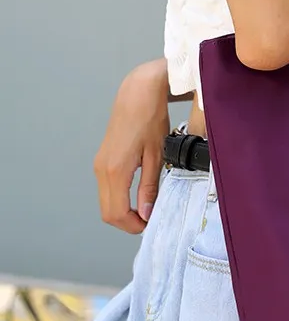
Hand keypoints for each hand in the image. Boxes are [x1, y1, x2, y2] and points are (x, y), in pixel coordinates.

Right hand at [94, 60, 170, 233]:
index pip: (117, 213)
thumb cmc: (150, 120)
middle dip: (128, 222)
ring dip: (124, 211)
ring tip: (148, 208)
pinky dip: (120, 199)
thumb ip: (150, 187)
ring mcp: (99, 165)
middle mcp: (102, 170)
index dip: (134, 225)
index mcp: (115, 170)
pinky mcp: (102, 160)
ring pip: (106, 202)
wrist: (137, 95)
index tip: (151, 225)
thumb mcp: (157, 155)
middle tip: (150, 220)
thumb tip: (147, 213)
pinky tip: (138, 195)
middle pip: (108, 212)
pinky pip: (107, 189)